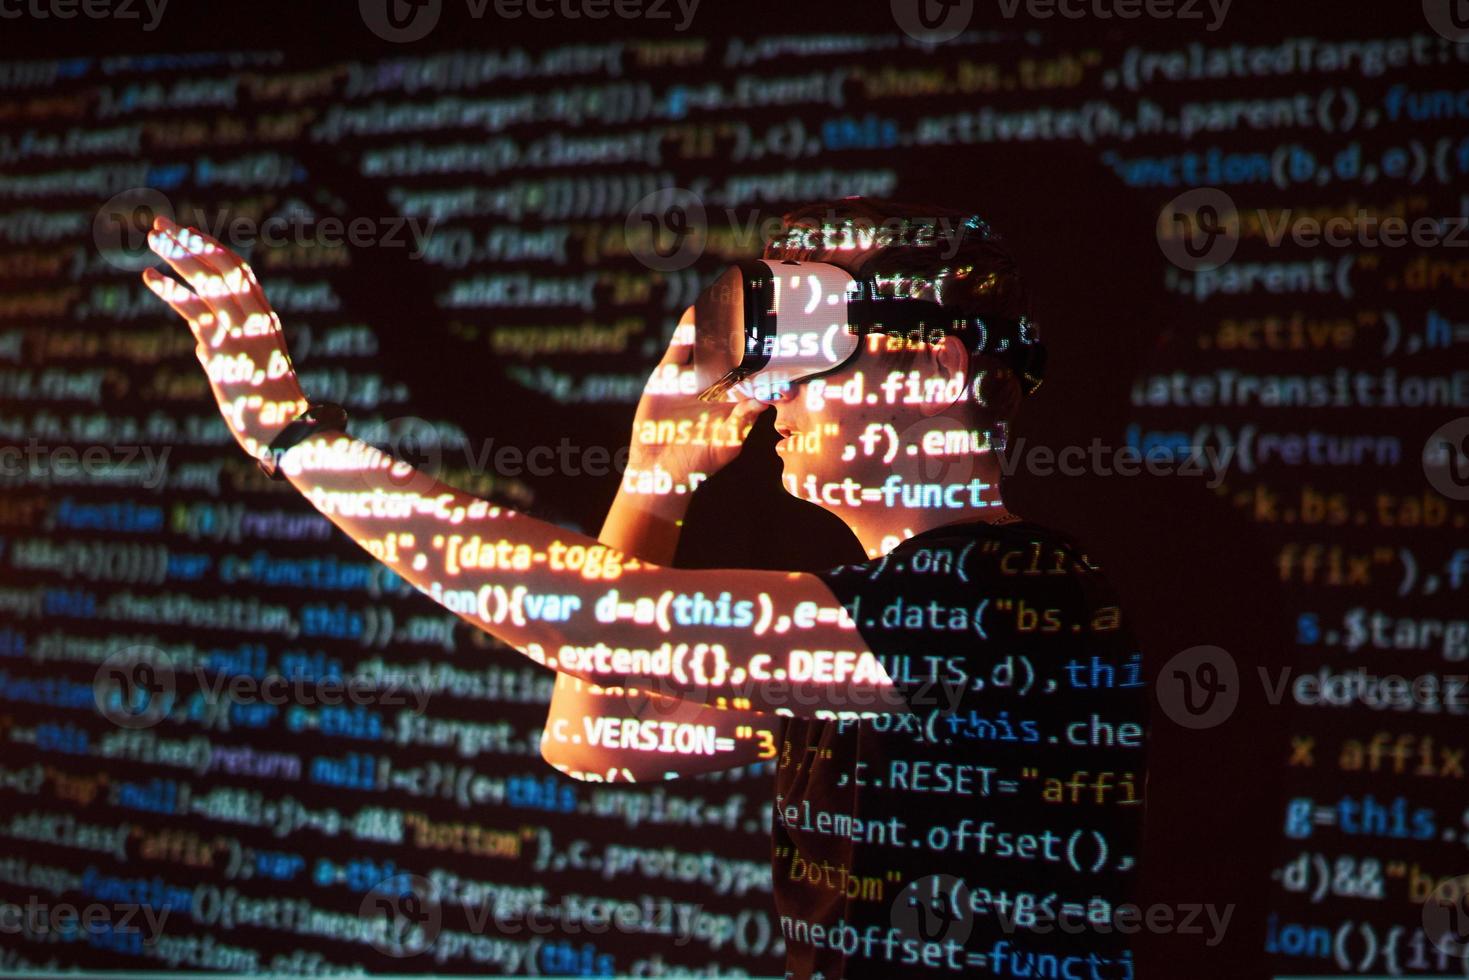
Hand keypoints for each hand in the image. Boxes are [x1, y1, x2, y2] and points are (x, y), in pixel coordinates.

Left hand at [142, 216, 307, 463]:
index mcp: (266, 320)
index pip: (240, 272)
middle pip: (223, 266)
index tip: (189, 234)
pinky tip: (150, 276)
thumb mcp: (249, 371)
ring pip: (209, 279)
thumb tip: (201, 345)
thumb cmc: (269, 407)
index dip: (213, 249)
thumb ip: (224, 351)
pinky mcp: (224, 346)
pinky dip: (171, 290)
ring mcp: (241, 330)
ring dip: (179, 255)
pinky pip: (194, 309)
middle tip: (161, 224)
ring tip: (151, 239)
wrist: (285, 431)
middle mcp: (256, 318)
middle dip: (190, 242)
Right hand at [625, 309, 765, 490]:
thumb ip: (743, 422)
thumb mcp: (727, 443)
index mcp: (735, 400)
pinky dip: (686, 331)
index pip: (755, 373)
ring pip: (707, 345)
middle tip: (756, 309)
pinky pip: (679, 349)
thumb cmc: (700, 462)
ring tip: (728, 300)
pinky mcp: (669, 376)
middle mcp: (716, 385)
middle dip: (743, 333)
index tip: (782, 341)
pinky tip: (695, 312)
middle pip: (733, 352)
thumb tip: (763, 400)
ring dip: (715, 324)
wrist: (660, 470)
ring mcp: (693, 378)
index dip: (767, 357)